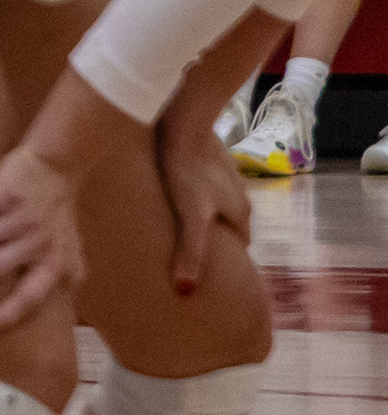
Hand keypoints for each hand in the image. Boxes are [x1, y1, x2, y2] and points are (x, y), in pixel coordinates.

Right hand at [0, 143, 86, 335]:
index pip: (27, 300)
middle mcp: (36, 244)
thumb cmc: (60, 220)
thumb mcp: (71, 257)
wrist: (60, 168)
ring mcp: (20, 219)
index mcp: (53, 266)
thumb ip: (61, 286)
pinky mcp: (5, 195)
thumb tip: (53, 327)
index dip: (2, 318)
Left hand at [157, 116, 252, 297]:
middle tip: (190, 244)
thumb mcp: (190, 216)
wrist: (184, 122)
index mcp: (241, 213)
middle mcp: (241, 194)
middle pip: (231, 223)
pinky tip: (173, 188)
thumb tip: (185, 291)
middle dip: (217, 235)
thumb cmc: (187, 171)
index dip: (227, 256)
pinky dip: (196, 189)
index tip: (210, 265)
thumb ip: (191, 252)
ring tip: (179, 219)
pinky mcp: (209, 157)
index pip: (241, 244)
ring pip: (219, 201)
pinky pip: (205, 181)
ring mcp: (227, 174)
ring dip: (206, 211)